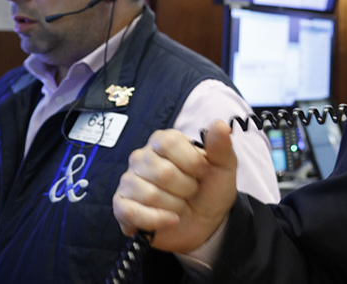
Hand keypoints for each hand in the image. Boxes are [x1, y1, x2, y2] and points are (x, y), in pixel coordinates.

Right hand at [113, 120, 237, 252]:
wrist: (205, 222)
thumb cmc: (211, 189)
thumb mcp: (223, 166)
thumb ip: (221, 145)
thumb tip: (219, 124)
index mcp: (164, 141)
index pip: (169, 143)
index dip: (192, 162)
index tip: (203, 172)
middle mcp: (142, 157)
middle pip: (162, 173)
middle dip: (186, 188)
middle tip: (192, 191)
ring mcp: (129, 182)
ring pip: (149, 195)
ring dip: (175, 206)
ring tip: (181, 204)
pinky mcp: (122, 206)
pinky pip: (132, 213)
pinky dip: (157, 220)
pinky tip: (170, 219)